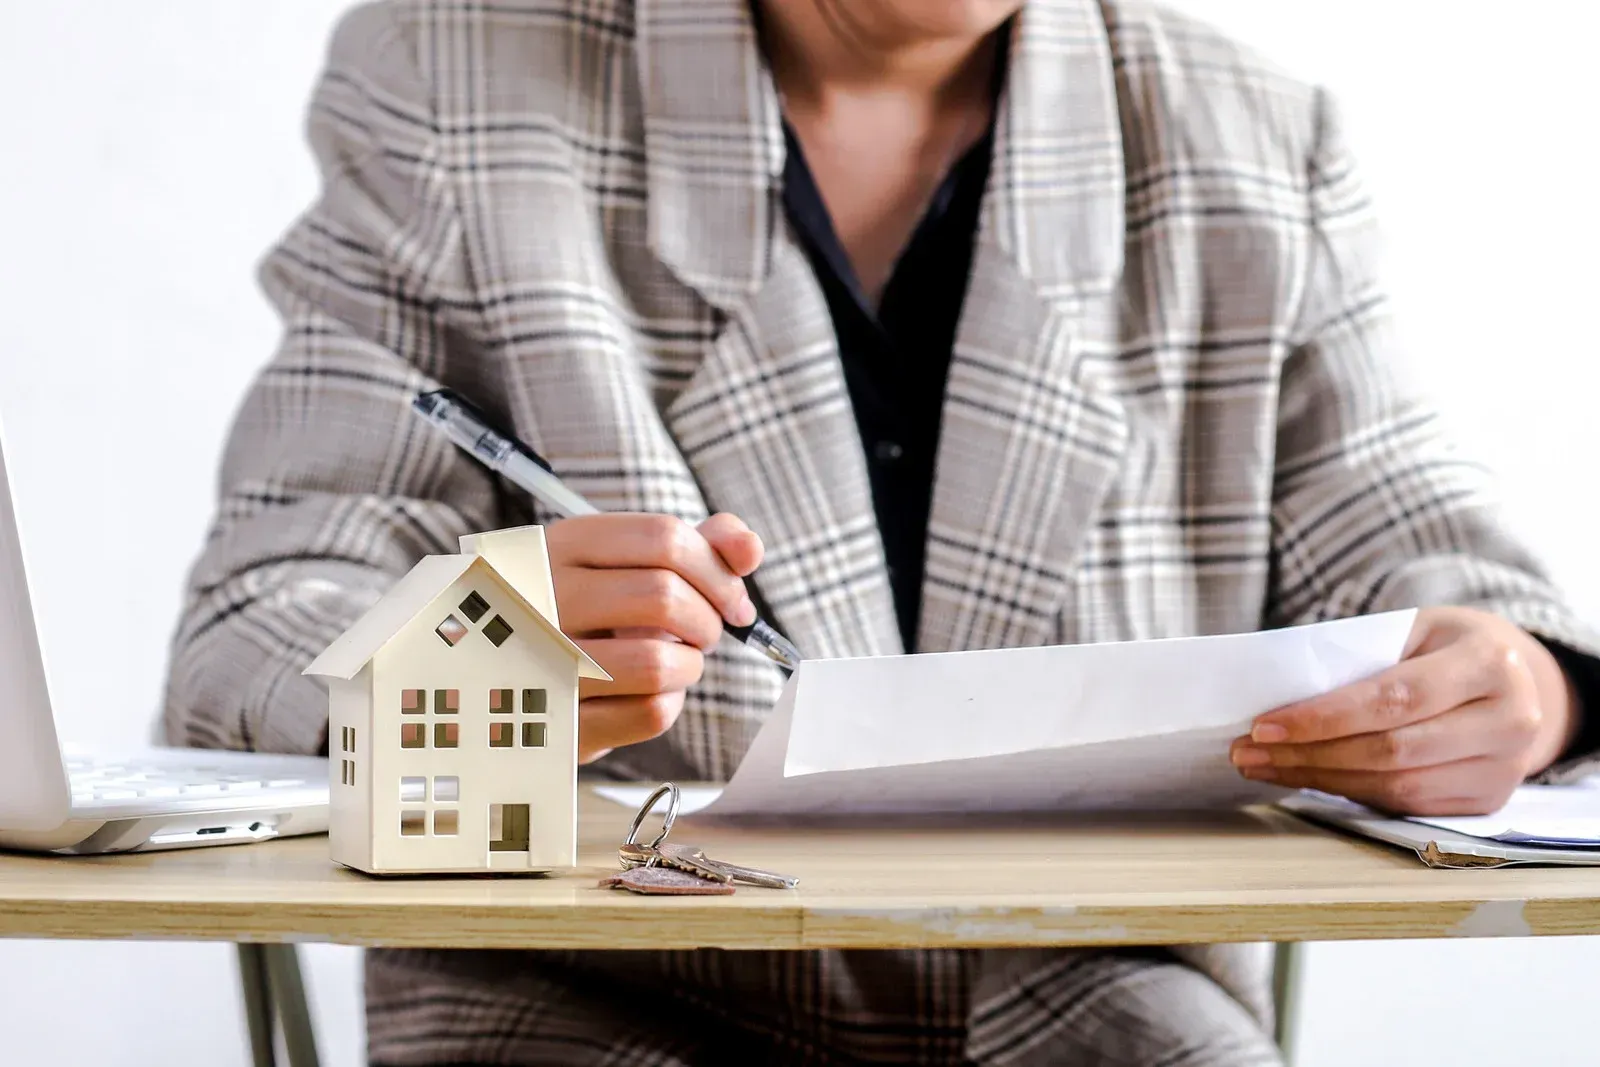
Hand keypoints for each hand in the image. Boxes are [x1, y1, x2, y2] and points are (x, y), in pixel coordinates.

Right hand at [546, 513, 762, 763]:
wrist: (515, 674)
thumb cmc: (590, 613)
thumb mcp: (627, 564)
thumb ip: (697, 545)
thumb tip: (749, 547)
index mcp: (565, 544)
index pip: (665, 537)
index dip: (718, 570)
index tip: (733, 601)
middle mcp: (544, 596)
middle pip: (665, 596)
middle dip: (708, 621)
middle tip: (705, 634)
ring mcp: (542, 660)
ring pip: (658, 662)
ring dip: (691, 666)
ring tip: (679, 662)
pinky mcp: (558, 720)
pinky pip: (648, 713)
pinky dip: (671, 703)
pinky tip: (654, 693)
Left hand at [1230, 607, 1581, 815]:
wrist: (1514, 676)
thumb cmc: (1443, 645)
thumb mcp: (1411, 630)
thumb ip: (1358, 658)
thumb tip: (1281, 696)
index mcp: (1490, 662)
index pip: (1395, 698)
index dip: (1325, 717)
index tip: (1265, 724)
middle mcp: (1511, 720)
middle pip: (1392, 750)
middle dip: (1309, 754)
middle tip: (1247, 749)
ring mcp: (1505, 768)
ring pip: (1396, 787)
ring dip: (1319, 779)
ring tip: (1264, 765)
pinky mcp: (1487, 801)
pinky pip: (1405, 805)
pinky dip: (1349, 793)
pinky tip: (1306, 778)